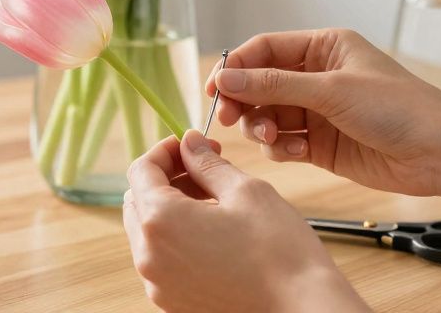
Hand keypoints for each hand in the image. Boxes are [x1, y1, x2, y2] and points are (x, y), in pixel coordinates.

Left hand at [122, 130, 367, 312]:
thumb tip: (189, 143)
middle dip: (166, 178)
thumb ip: (208, 163)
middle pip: (138, 200)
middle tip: (203, 167)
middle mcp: (149, 257)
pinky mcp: (174, 304)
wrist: (302, 310)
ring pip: (148, 232)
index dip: (165, 150)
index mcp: (160, 221)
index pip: (141, 171)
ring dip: (170, 208)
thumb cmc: (279, 251)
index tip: (189, 145)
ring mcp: (159, 285)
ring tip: (213, 199)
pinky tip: (213, 232)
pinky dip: (177, 239)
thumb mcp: (245, 190)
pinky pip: (162, 261)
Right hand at [209, 29, 440, 197]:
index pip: (264, 49)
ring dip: (262, 127)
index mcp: (324, 47)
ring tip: (273, 138)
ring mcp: (318, 111)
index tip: (216, 88)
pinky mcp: (321, 144)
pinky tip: (297, 152)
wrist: (439, 152)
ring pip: (267, 115)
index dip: (236, 67)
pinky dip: (281, 148)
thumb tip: (226, 78)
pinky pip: (283, 142)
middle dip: (244, 101)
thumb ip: (274, 85)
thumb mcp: (331, 90)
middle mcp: (318, 76)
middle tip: (230, 119)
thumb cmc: (398, 108)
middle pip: (259, 84)